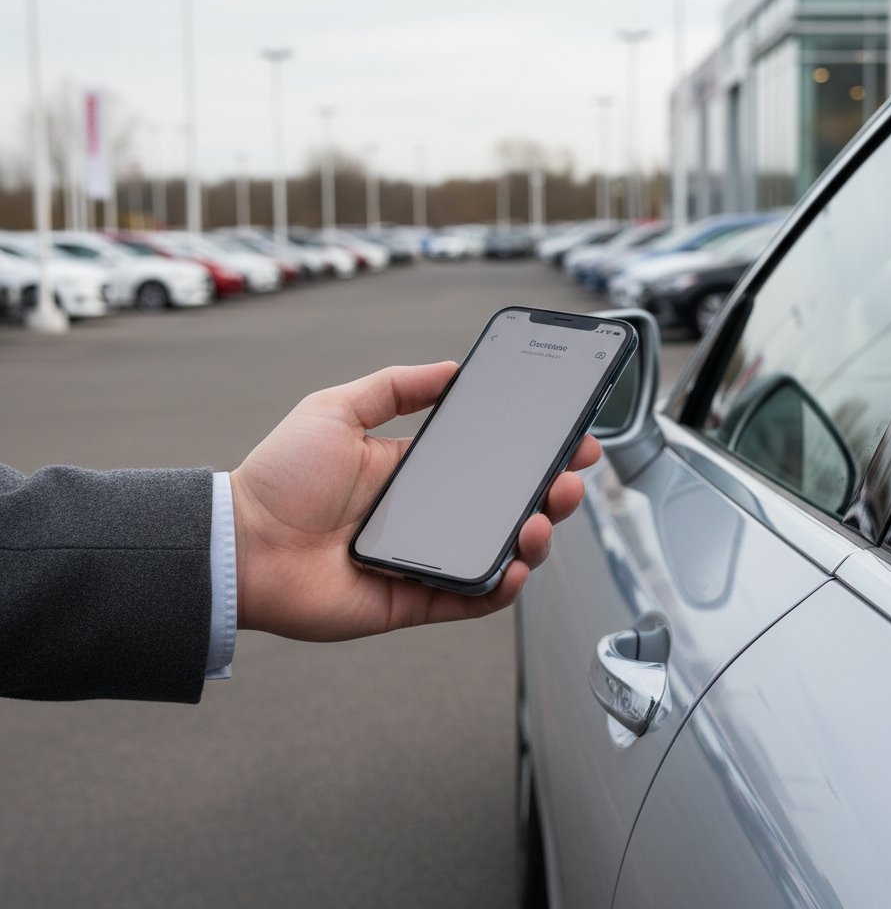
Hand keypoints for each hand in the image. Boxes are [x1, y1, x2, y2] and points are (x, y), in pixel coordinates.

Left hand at [230, 362, 600, 640]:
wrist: (241, 544)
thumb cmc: (280, 477)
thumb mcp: (335, 409)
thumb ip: (394, 387)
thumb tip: (449, 369)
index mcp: (413, 472)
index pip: (487, 461)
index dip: (530, 452)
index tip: (568, 437)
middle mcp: (427, 516)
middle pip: (504, 508)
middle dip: (548, 492)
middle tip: (570, 477)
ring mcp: (424, 559)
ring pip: (498, 553)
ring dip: (535, 538)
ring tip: (544, 518)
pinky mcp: (414, 600)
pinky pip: (470, 600)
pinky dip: (501, 587)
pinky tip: (517, 564)